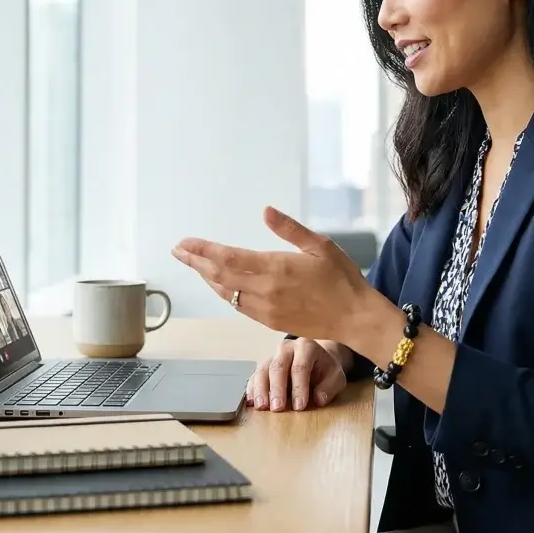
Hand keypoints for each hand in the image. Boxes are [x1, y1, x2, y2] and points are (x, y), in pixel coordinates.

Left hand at [171, 206, 371, 343]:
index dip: (202, 250)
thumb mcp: (320, 245)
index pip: (228, 258)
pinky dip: (224, 293)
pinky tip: (219, 285)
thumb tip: (265, 211)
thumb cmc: (342, 278)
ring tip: (193, 265)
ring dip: (207, 278)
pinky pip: (239, 306)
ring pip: (226, 293)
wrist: (355, 318)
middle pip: (219, 276)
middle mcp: (266, 291)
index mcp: (276, 268)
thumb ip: (289, 229)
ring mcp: (266, 309)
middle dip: (196, 263)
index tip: (185, 242)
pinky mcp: (271, 321)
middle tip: (178, 251)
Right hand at [248, 337, 346, 411]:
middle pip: (278, 366)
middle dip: (277, 389)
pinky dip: (252, 389)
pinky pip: (254, 376)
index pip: (300, 367)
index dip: (299, 387)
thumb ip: (330, 386)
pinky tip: (252, 402)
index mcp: (306, 347)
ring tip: (262, 407)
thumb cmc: (325, 369)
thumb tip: (319, 398)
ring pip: (262, 370)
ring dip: (261, 389)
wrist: (317, 359)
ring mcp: (273, 356)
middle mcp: (287, 348)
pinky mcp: (264, 366)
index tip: (300, 406)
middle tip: (278, 408)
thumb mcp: (336, 376)